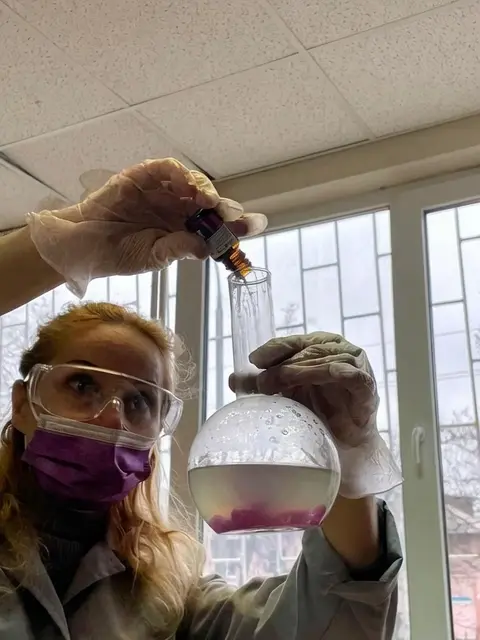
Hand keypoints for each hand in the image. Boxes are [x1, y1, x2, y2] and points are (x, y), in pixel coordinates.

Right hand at [27, 158, 266, 296]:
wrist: (85, 244)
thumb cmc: (120, 252)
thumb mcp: (154, 256)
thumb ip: (180, 248)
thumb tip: (208, 248)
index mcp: (185, 229)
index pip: (218, 225)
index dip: (238, 224)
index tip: (258, 225)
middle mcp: (179, 208)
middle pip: (212, 203)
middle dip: (226, 208)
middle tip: (235, 216)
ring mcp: (163, 191)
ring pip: (193, 184)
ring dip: (205, 191)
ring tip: (210, 203)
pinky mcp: (144, 176)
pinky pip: (167, 169)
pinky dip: (179, 175)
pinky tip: (187, 187)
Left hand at [238, 332, 401, 497]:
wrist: (344, 448)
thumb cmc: (318, 413)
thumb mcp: (286, 394)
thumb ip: (263, 384)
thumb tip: (233, 378)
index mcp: (322, 346)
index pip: (296, 341)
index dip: (275, 348)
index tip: (254, 360)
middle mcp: (341, 351)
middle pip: (308, 350)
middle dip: (282, 364)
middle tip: (262, 383)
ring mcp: (357, 368)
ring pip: (327, 360)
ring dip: (300, 370)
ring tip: (278, 383)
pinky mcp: (367, 388)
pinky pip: (351, 376)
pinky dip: (334, 374)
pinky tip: (319, 378)